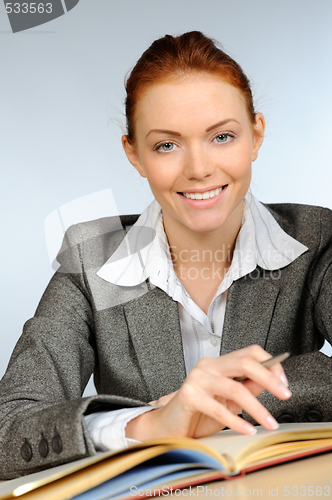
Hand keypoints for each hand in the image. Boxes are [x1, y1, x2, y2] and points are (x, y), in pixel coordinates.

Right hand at [126, 345, 290, 440]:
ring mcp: (197, 379)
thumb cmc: (199, 413)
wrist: (169, 426)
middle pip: (244, 362)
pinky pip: (218, 409)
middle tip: (285, 394)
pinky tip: (248, 429)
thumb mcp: (229, 401)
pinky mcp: (189, 396)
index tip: (284, 383)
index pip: (249, 352)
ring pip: (235, 388)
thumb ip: (248, 388)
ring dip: (257, 408)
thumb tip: (272, 381)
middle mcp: (208, 366)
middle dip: (269, 378)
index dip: (270, 365)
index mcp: (218, 364)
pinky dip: (237, 422)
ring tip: (270, 422)